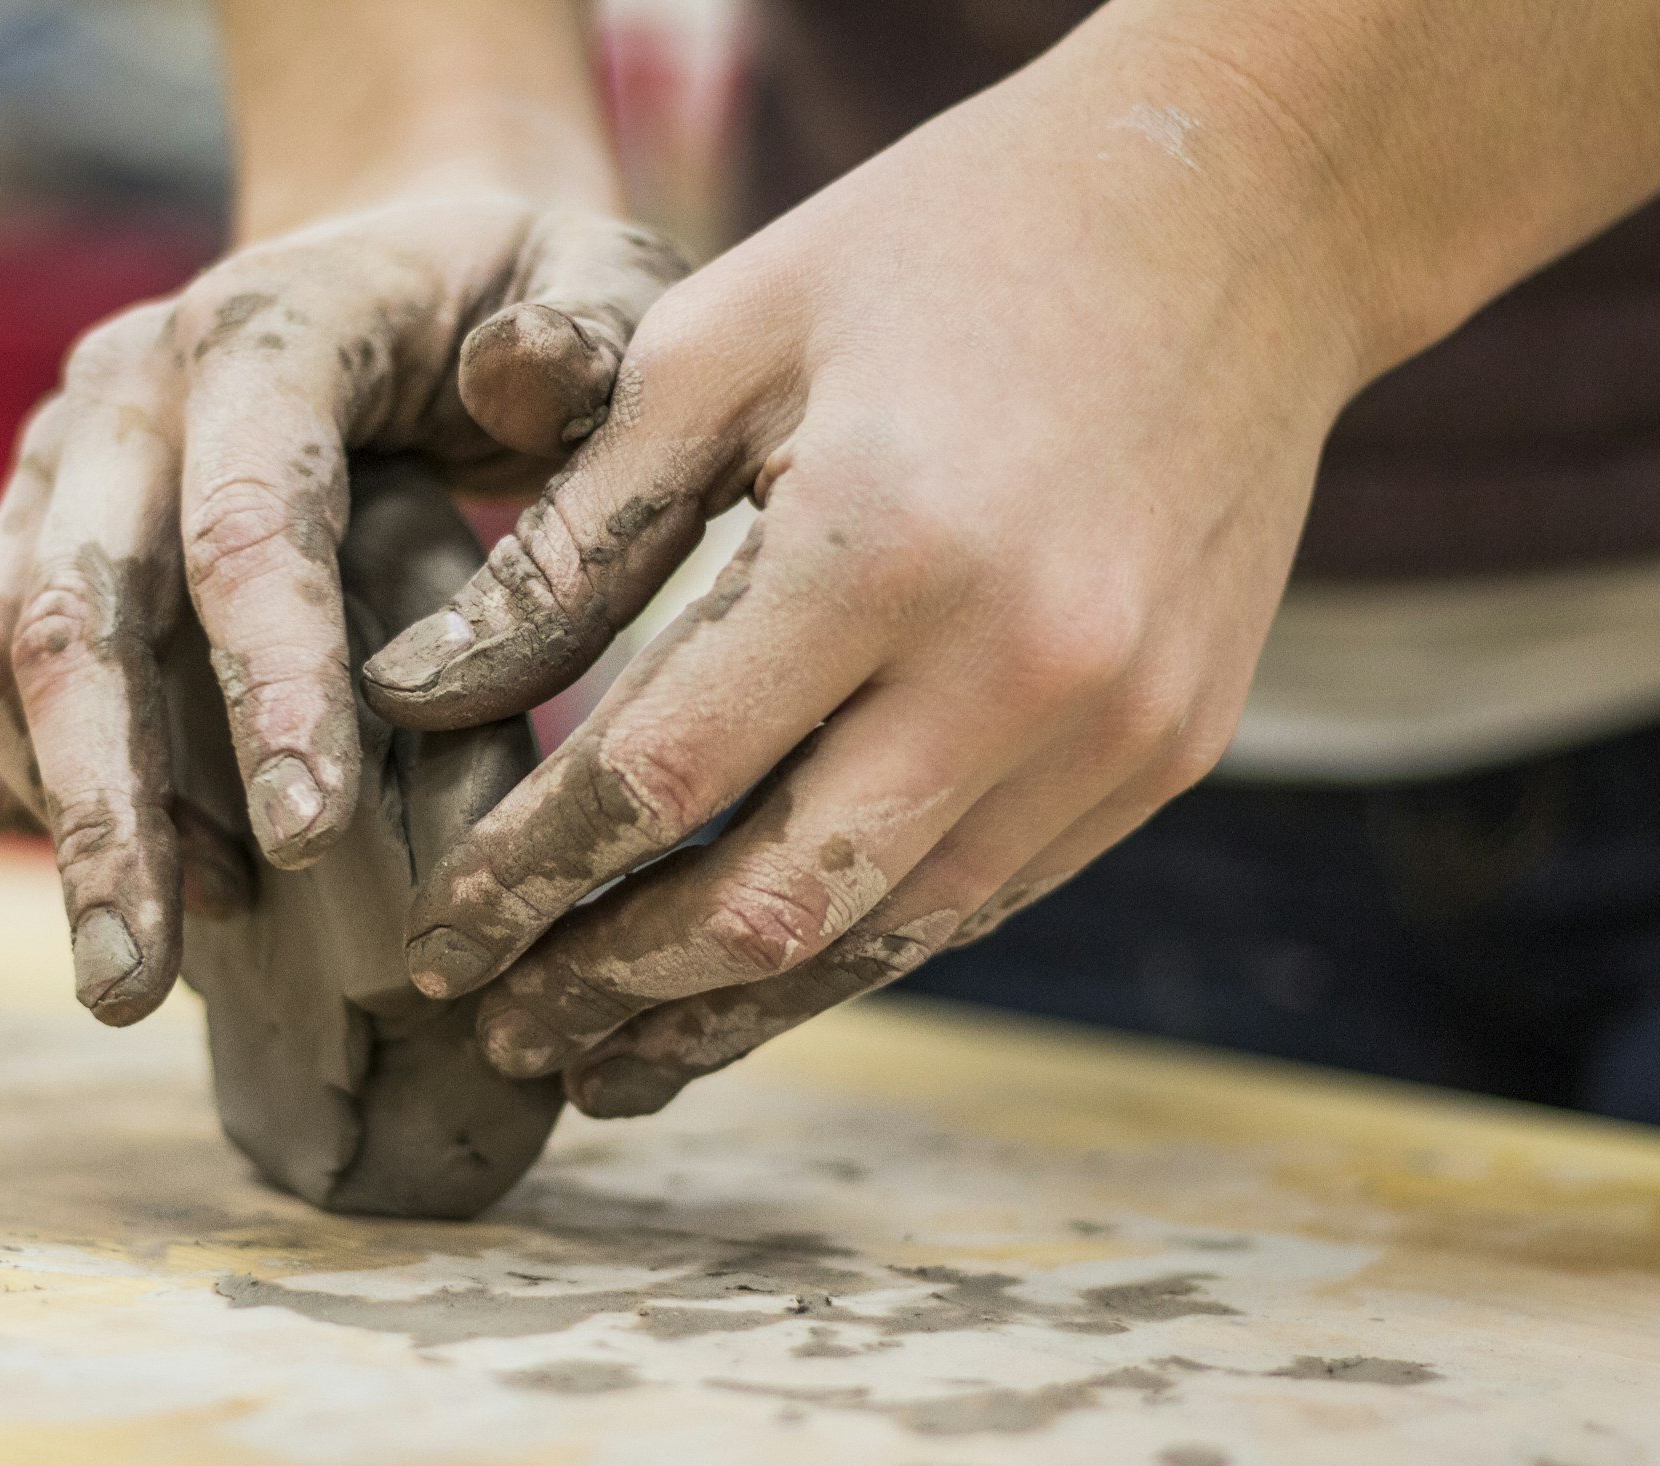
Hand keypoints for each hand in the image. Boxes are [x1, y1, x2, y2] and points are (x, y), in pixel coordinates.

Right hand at [0, 192, 683, 1023]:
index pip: (248, 519)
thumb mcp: (600, 279)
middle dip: (104, 813)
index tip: (311, 846)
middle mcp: (124, 394)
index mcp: (270, 332)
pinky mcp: (12, 533)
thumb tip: (516, 383)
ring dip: (58, 817)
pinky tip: (132, 867)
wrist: (388, 257)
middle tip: (130, 988)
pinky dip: (13, 789)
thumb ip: (590, 334)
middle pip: (71, 613)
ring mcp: (50, 464)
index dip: (270, 684)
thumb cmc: (518, 298)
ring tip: (159, 953)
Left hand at [362, 57, 1369, 1115]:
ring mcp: (1116, 728)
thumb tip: (417, 697)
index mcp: (882, 543)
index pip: (656, 777)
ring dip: (732, 1013)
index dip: (524, 879)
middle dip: (611, 988)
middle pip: (768, 904)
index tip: (432, 941)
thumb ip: (572, 536)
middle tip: (501, 1033)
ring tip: (610, 1063)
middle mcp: (1020, 667)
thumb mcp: (722, 340)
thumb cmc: (941, 248)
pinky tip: (762, 975)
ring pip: (884, 938)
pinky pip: (983, 897)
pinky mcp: (1169, 752)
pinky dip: (855, 947)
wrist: (1242, 209)